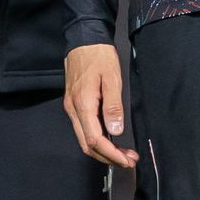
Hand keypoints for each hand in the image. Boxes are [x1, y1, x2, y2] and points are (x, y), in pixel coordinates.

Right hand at [64, 43, 138, 167]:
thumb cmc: (99, 56)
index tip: (127, 160)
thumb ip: (113, 106)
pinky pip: (83, 129)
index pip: (95, 140)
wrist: (84, 38)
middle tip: (128, 160)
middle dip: (107, 157)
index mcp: (83, 104)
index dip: (111, 154)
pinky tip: (110, 138)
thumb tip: (115, 131)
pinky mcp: (73, 103)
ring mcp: (71, 107)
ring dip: (103, 150)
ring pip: (84, 138)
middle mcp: (73, 109)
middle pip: (87, 145)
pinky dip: (97, 139)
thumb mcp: (112, 78)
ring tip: (122, 153)